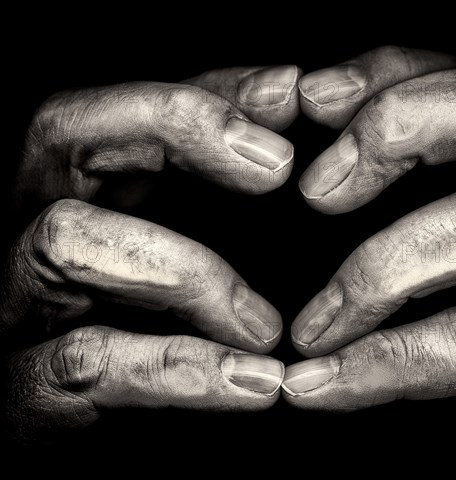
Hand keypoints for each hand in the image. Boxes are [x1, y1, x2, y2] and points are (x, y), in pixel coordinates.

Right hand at [2, 65, 300, 442]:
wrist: (128, 451)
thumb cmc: (170, 335)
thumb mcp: (207, 242)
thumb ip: (232, 177)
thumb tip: (287, 98)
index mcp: (85, 195)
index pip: (127, 107)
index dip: (208, 92)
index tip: (292, 95)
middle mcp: (39, 231)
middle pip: (64, 132)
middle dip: (176, 127)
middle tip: (275, 166)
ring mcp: (21, 308)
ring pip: (67, 238)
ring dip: (188, 273)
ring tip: (267, 327)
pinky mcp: (24, 391)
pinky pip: (87, 359)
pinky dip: (180, 367)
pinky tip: (256, 385)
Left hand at [283, 47, 455, 446]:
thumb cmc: (432, 320)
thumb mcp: (391, 237)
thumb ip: (351, 186)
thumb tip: (287, 123)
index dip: (380, 76)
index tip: (303, 100)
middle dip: (400, 127)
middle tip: (315, 192)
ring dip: (382, 269)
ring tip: (308, 328)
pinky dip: (390, 361)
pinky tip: (318, 385)